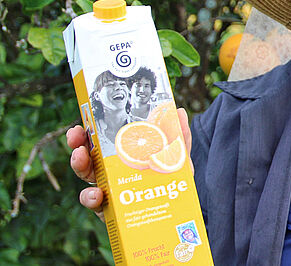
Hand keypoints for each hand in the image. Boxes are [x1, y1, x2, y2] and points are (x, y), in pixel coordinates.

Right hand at [67, 108, 192, 221]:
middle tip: (75, 140)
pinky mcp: (111, 212)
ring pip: (86, 179)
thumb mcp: (177, 157)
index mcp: (122, 157)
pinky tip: (96, 195)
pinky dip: (92, 199)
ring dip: (80, 168)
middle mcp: (111, 175)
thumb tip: (180, 111)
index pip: (99, 143)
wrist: (179, 210)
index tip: (78, 127)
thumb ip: (179, 137)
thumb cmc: (170, 180)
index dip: (86, 135)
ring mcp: (109, 193)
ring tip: (80, 159)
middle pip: (87, 161)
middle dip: (77, 148)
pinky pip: (96, 205)